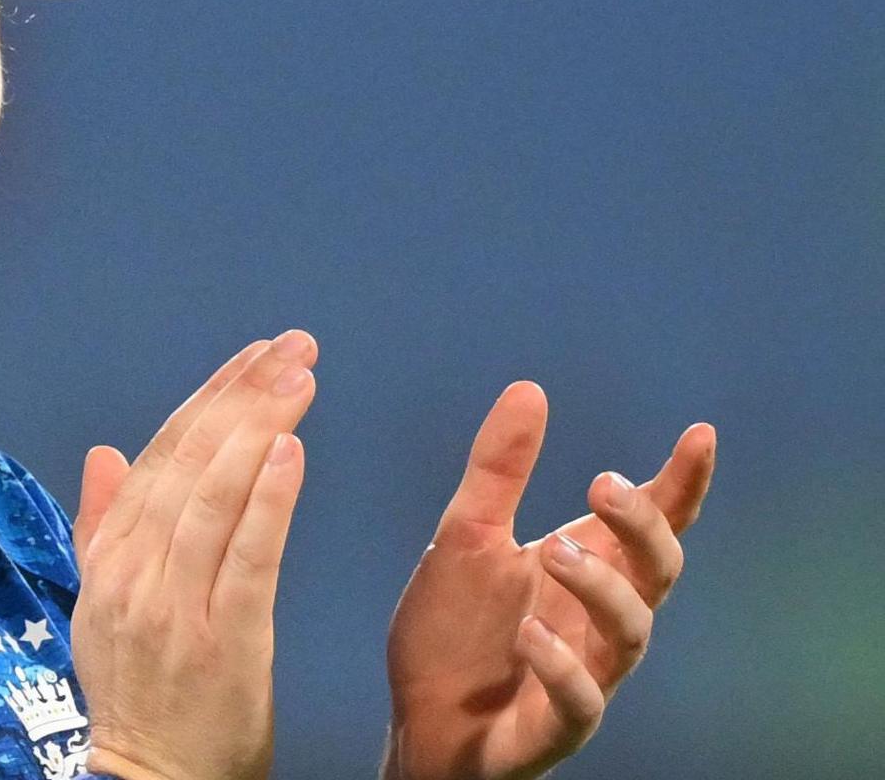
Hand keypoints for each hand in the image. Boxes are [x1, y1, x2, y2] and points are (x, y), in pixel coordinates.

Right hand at [70, 331, 319, 779]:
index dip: (208, 400)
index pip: (160, 457)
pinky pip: (246, 558)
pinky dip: (267, 500)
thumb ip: (102, 526)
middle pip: (189, 464)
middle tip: (292, 348)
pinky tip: (291, 451)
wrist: (147, 778)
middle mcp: (134, 572)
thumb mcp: (102, 606)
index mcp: (109, 558)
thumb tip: (103, 452)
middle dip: (242, 396)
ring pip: (213, 497)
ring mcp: (174, 606)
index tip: (253, 357)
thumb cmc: (138, 694)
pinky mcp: (223, 640)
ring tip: (299, 379)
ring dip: (257, 428)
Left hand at [382, 381, 717, 779]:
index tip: (700, 434)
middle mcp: (598, 621)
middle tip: (600, 485)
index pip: (653, 523)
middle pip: (656, 571)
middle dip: (641, 526)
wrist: (415, 721)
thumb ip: (498, 471)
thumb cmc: (455, 632)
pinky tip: (530, 634)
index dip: (683, 483)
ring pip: (629, 634)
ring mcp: (585, 676)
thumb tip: (530, 389)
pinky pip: (582, 703)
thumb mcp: (464, 536)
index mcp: (586, 567)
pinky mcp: (555, 727)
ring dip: (600, 588)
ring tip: (552, 552)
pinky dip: (563, 666)